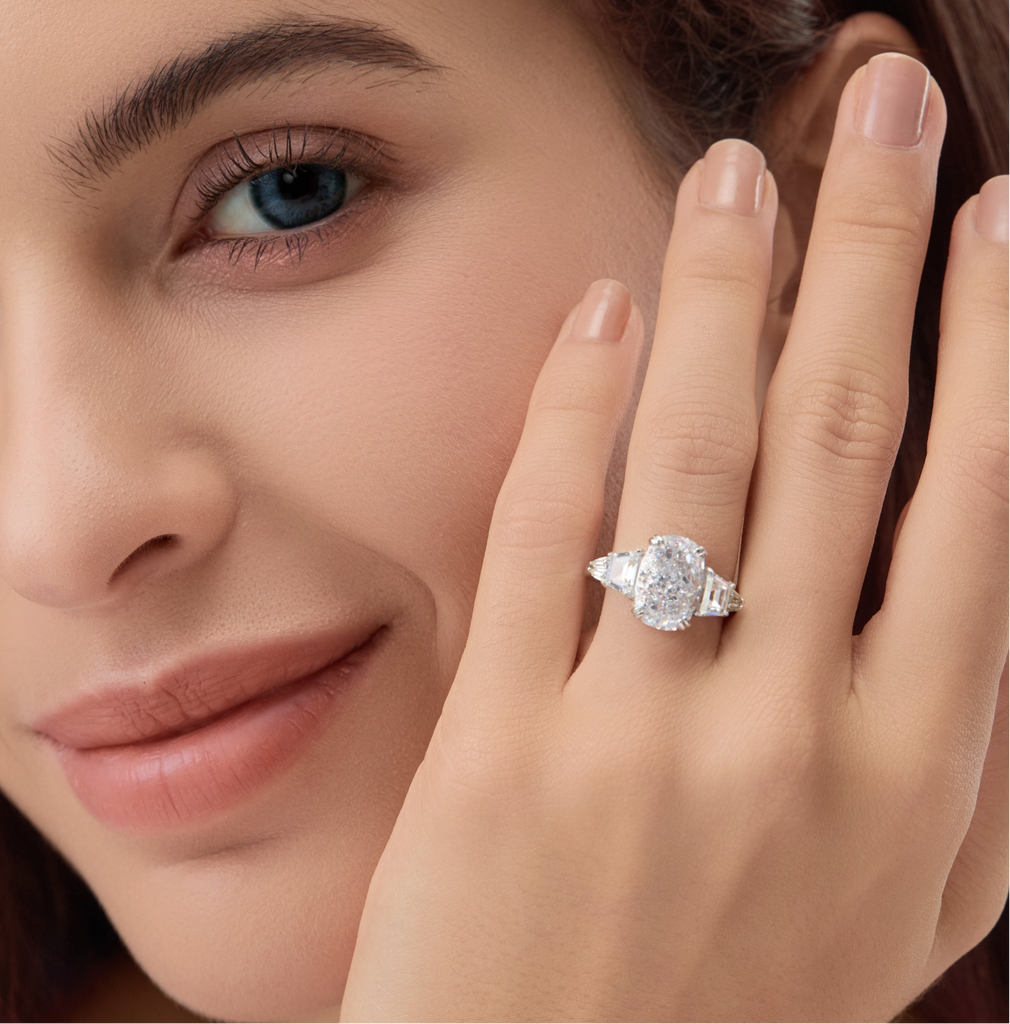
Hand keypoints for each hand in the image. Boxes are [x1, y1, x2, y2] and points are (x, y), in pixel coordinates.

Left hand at [338, 54, 1009, 1023]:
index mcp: (916, 767)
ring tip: (737, 171)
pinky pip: (543, 538)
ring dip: (725, 292)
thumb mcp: (902, 904)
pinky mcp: (506, 751)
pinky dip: (576, 407)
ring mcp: (643, 737)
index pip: (976, 494)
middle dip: (871, 248)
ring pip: (695, 461)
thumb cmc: (739, 1009)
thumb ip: (959, 753)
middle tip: (880, 104)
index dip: (992, 334)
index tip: (991, 215)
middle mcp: (798, 735)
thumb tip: (987, 581)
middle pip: (843, 434)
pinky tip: (601, 309)